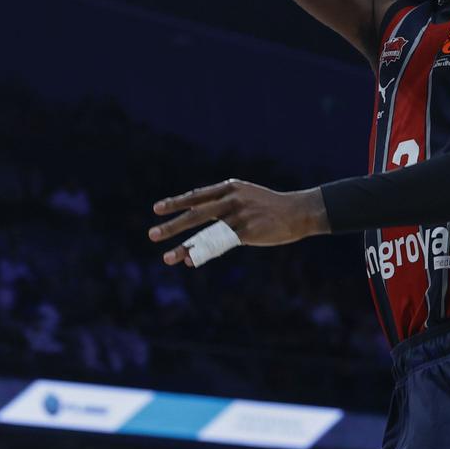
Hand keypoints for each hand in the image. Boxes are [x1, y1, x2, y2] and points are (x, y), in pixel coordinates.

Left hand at [147, 178, 324, 265]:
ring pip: (204, 234)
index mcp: (229, 187)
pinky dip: (203, 254)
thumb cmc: (269, 206)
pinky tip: (190, 261)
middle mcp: (231, 199)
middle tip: (151, 235)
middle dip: (171, 225)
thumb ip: (224, 204)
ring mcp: (238, 216)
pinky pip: (219, 245)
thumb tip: (201, 218)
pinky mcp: (246, 232)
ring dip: (183, 247)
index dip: (176, 202)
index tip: (157, 209)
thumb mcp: (246, 196)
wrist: (298, 212)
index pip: (196, 196)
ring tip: (166, 258)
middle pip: (195, 213)